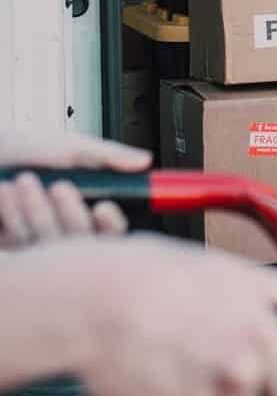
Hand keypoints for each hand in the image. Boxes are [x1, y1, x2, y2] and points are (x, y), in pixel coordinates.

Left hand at [0, 131, 150, 246]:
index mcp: (88, 205)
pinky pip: (20, 244)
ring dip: (36, 209)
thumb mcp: (73, 149)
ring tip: (23, 180)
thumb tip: (144, 161)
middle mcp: (67, 226)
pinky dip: (15, 214)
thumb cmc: (29, 150)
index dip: (111, 224)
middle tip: (59, 185)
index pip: (112, 230)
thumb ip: (108, 156)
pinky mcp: (15, 247)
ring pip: (49, 242)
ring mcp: (41, 240)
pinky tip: (5, 192)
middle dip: (69, 212)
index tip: (104, 207)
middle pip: (83, 242)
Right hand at [64, 234, 276, 395]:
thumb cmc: (156, 275)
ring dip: (200, 387)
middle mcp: (235, 368)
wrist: (94, 301)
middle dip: (242, 382)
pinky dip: (166, 395)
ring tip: (176, 349)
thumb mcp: (224, 267)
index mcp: (257, 330)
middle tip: (212, 352)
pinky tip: (153, 362)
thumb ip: (273, 287)